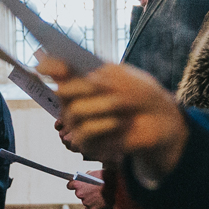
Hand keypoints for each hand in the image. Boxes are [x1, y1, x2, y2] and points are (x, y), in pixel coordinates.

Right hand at [40, 57, 188, 177]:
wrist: (159, 119)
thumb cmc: (139, 93)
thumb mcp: (120, 74)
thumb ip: (92, 70)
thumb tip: (65, 69)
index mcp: (79, 78)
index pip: (54, 69)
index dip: (49, 65)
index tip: (54, 65)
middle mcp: (73, 100)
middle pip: (62, 91)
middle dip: (83, 86)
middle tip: (102, 85)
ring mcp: (78, 122)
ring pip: (74, 111)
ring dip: (100, 105)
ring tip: (121, 104)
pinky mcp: (86, 143)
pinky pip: (84, 132)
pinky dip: (103, 125)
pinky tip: (119, 123)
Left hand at [70, 170, 104, 208]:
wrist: (115, 187)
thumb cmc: (105, 178)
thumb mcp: (92, 173)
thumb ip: (84, 177)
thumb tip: (82, 179)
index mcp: (77, 184)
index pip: (69, 185)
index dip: (73, 185)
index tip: (75, 185)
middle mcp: (79, 194)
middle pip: (79, 193)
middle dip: (84, 191)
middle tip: (92, 189)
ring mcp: (86, 202)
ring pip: (85, 200)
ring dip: (90, 198)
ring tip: (98, 194)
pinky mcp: (92, 208)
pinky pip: (89, 207)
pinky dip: (93, 205)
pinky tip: (98, 200)